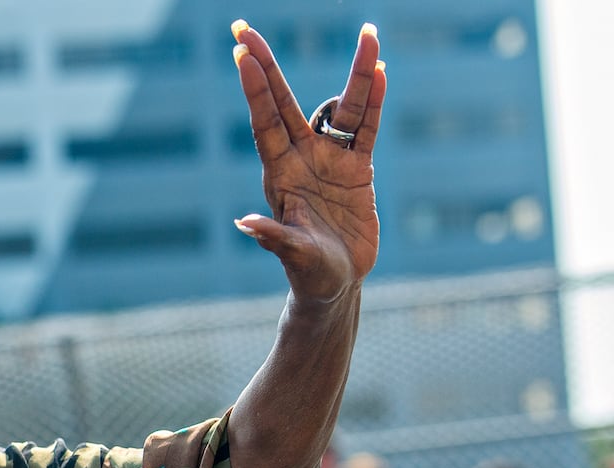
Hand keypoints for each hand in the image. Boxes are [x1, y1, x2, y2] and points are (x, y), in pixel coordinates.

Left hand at [231, 21, 385, 302]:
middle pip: (284, 101)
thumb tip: (245, 223)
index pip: (264, 122)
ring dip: (357, 73)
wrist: (334, 285)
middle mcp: (300, 158)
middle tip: (244, 27)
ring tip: (370, 32)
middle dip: (266, 64)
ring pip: (342, 107)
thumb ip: (274, 238)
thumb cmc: (308, 274)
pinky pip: (368, 127)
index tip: (241, 52)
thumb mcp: (293, 256)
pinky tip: (381, 71)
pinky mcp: (357, 169)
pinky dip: (375, 101)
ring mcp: (329, 160)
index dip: (255, 88)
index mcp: (279, 174)